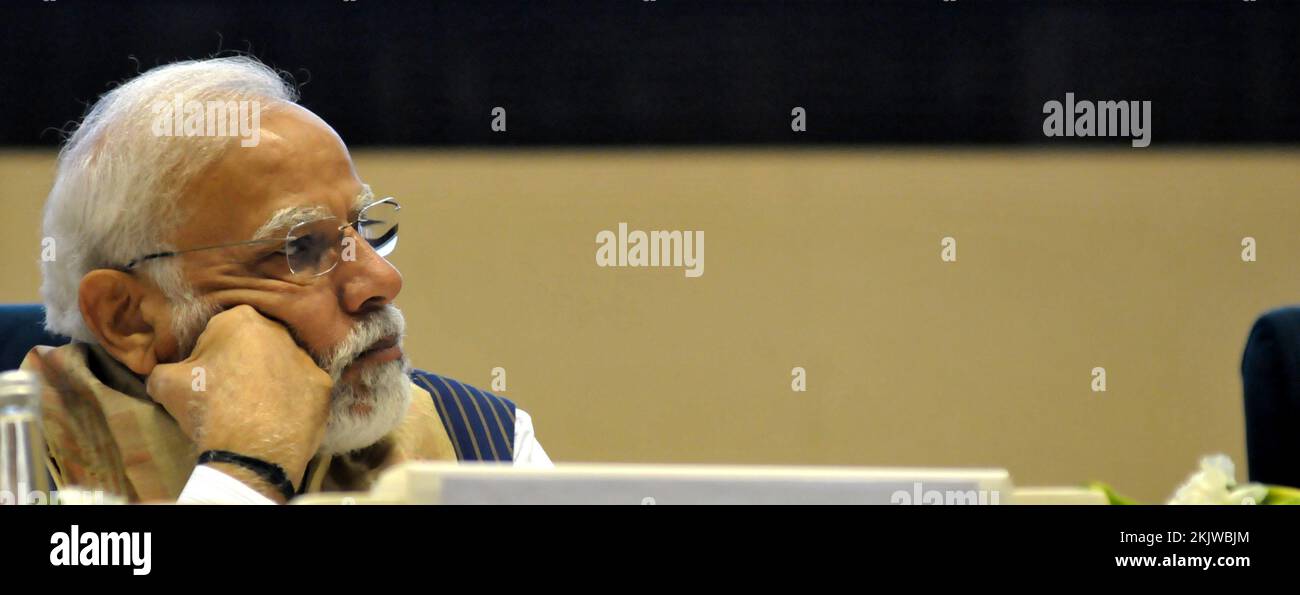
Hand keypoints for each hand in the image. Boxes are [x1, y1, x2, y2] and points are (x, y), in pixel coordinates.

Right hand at [146, 305, 332, 500]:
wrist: (251, 452)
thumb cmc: (208, 410)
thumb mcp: (166, 384)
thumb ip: (164, 368)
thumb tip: (165, 372)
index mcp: (240, 320)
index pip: (220, 331)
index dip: (209, 354)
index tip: (206, 377)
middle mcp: (279, 331)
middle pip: (254, 344)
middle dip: (242, 362)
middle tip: (229, 393)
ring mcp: (305, 358)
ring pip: (281, 364)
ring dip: (269, 379)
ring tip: (254, 408)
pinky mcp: (323, 385)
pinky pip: (302, 387)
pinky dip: (291, 399)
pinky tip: (276, 416)